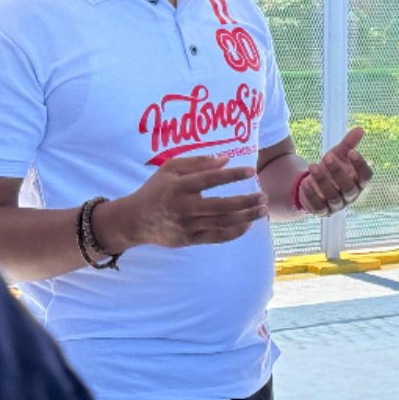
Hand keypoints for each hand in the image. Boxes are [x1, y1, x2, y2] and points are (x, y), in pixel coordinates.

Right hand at [111, 155, 266, 249]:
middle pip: (221, 206)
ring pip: (222, 223)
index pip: (209, 180)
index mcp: (179, 187)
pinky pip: (217, 238)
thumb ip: (196, 162)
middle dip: (246, 201)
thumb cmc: (156, 190)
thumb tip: (225, 159)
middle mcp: (184, 207)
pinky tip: (248, 224)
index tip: (251, 171)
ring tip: (263, 209)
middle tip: (264, 196)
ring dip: (246, 217)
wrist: (134, 220)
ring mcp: (187, 226)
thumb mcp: (169, 169)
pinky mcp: (189, 240)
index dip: (232, 175)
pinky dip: (235, 232)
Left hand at [297, 127, 373, 216]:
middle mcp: (350, 196)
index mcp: (358, 182)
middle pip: (349, 187)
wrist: (312, 184)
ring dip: (323, 181)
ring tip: (313, 165)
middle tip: (328, 157)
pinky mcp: (322, 211)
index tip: (352, 152)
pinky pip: (318, 206)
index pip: (366, 177)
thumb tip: (360, 129)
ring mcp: (337, 205)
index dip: (361, 166)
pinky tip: (305, 182)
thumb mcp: (337, 155)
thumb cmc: (330, 169)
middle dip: (338, 172)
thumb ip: (348, 144)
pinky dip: (312, 195)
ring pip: (333, 196)